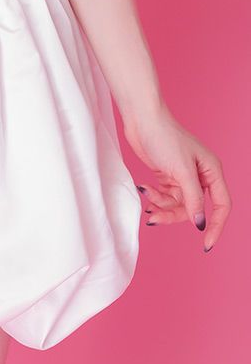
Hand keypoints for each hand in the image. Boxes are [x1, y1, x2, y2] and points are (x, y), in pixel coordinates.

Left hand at [123, 104, 230, 252]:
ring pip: (177, 203)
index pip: (222, 206)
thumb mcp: (181, 170)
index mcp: (212, 171)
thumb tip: (200, 223)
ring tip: (146, 196)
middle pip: (193, 208)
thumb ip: (193, 198)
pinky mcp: (167, 174)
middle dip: (173, 214)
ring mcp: (183, 175)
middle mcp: (200, 175)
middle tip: (154, 218)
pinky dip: (155, 196)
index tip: (206, 244)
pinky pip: (165, 195)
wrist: (141, 119)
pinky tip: (144, 189)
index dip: (215, 226)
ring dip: (161, 204)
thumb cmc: (164, 137)